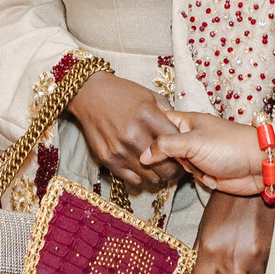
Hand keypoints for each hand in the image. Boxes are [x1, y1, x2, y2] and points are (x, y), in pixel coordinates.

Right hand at [66, 72, 184, 191]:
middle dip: (174, 169)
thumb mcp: (150, 96)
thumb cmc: (123, 93)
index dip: (184, 151)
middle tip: (174, 165)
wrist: (89, 94)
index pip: (176, 144)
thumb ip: (169, 114)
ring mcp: (119, 150)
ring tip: (157, 165)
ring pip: (151, 178)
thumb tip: (182, 133)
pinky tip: (141, 166)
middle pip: (165, 168)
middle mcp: (133, 135)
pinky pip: (133, 180)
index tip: (184, 153)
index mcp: (147, 116)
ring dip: (157, 174)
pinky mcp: (108, 159)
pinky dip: (140, 176)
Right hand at [148, 111, 263, 195]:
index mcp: (185, 122)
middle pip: (162, 145)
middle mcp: (188, 137)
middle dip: (160, 155)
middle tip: (162, 159)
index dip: (146, 129)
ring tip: (191, 167)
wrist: (258, 166)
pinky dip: (190, 178)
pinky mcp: (203, 171)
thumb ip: (165, 146)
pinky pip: (186, 175)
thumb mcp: (192, 142)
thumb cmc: (229, 146)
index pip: (158, 121)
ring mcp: (195, 154)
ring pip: (173, 162)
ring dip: (177, 168)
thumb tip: (143, 155)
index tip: (135, 139)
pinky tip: (200, 176)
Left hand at [192, 189, 274, 273]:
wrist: (254, 184)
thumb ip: (203, 251)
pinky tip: (255, 253)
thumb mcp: (206, 226)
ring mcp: (253, 257)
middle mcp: (231, 258)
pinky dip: (260, 269)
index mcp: (209, 250)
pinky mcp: (270, 252)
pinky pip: (265, 273)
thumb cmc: (226, 203)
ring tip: (245, 268)